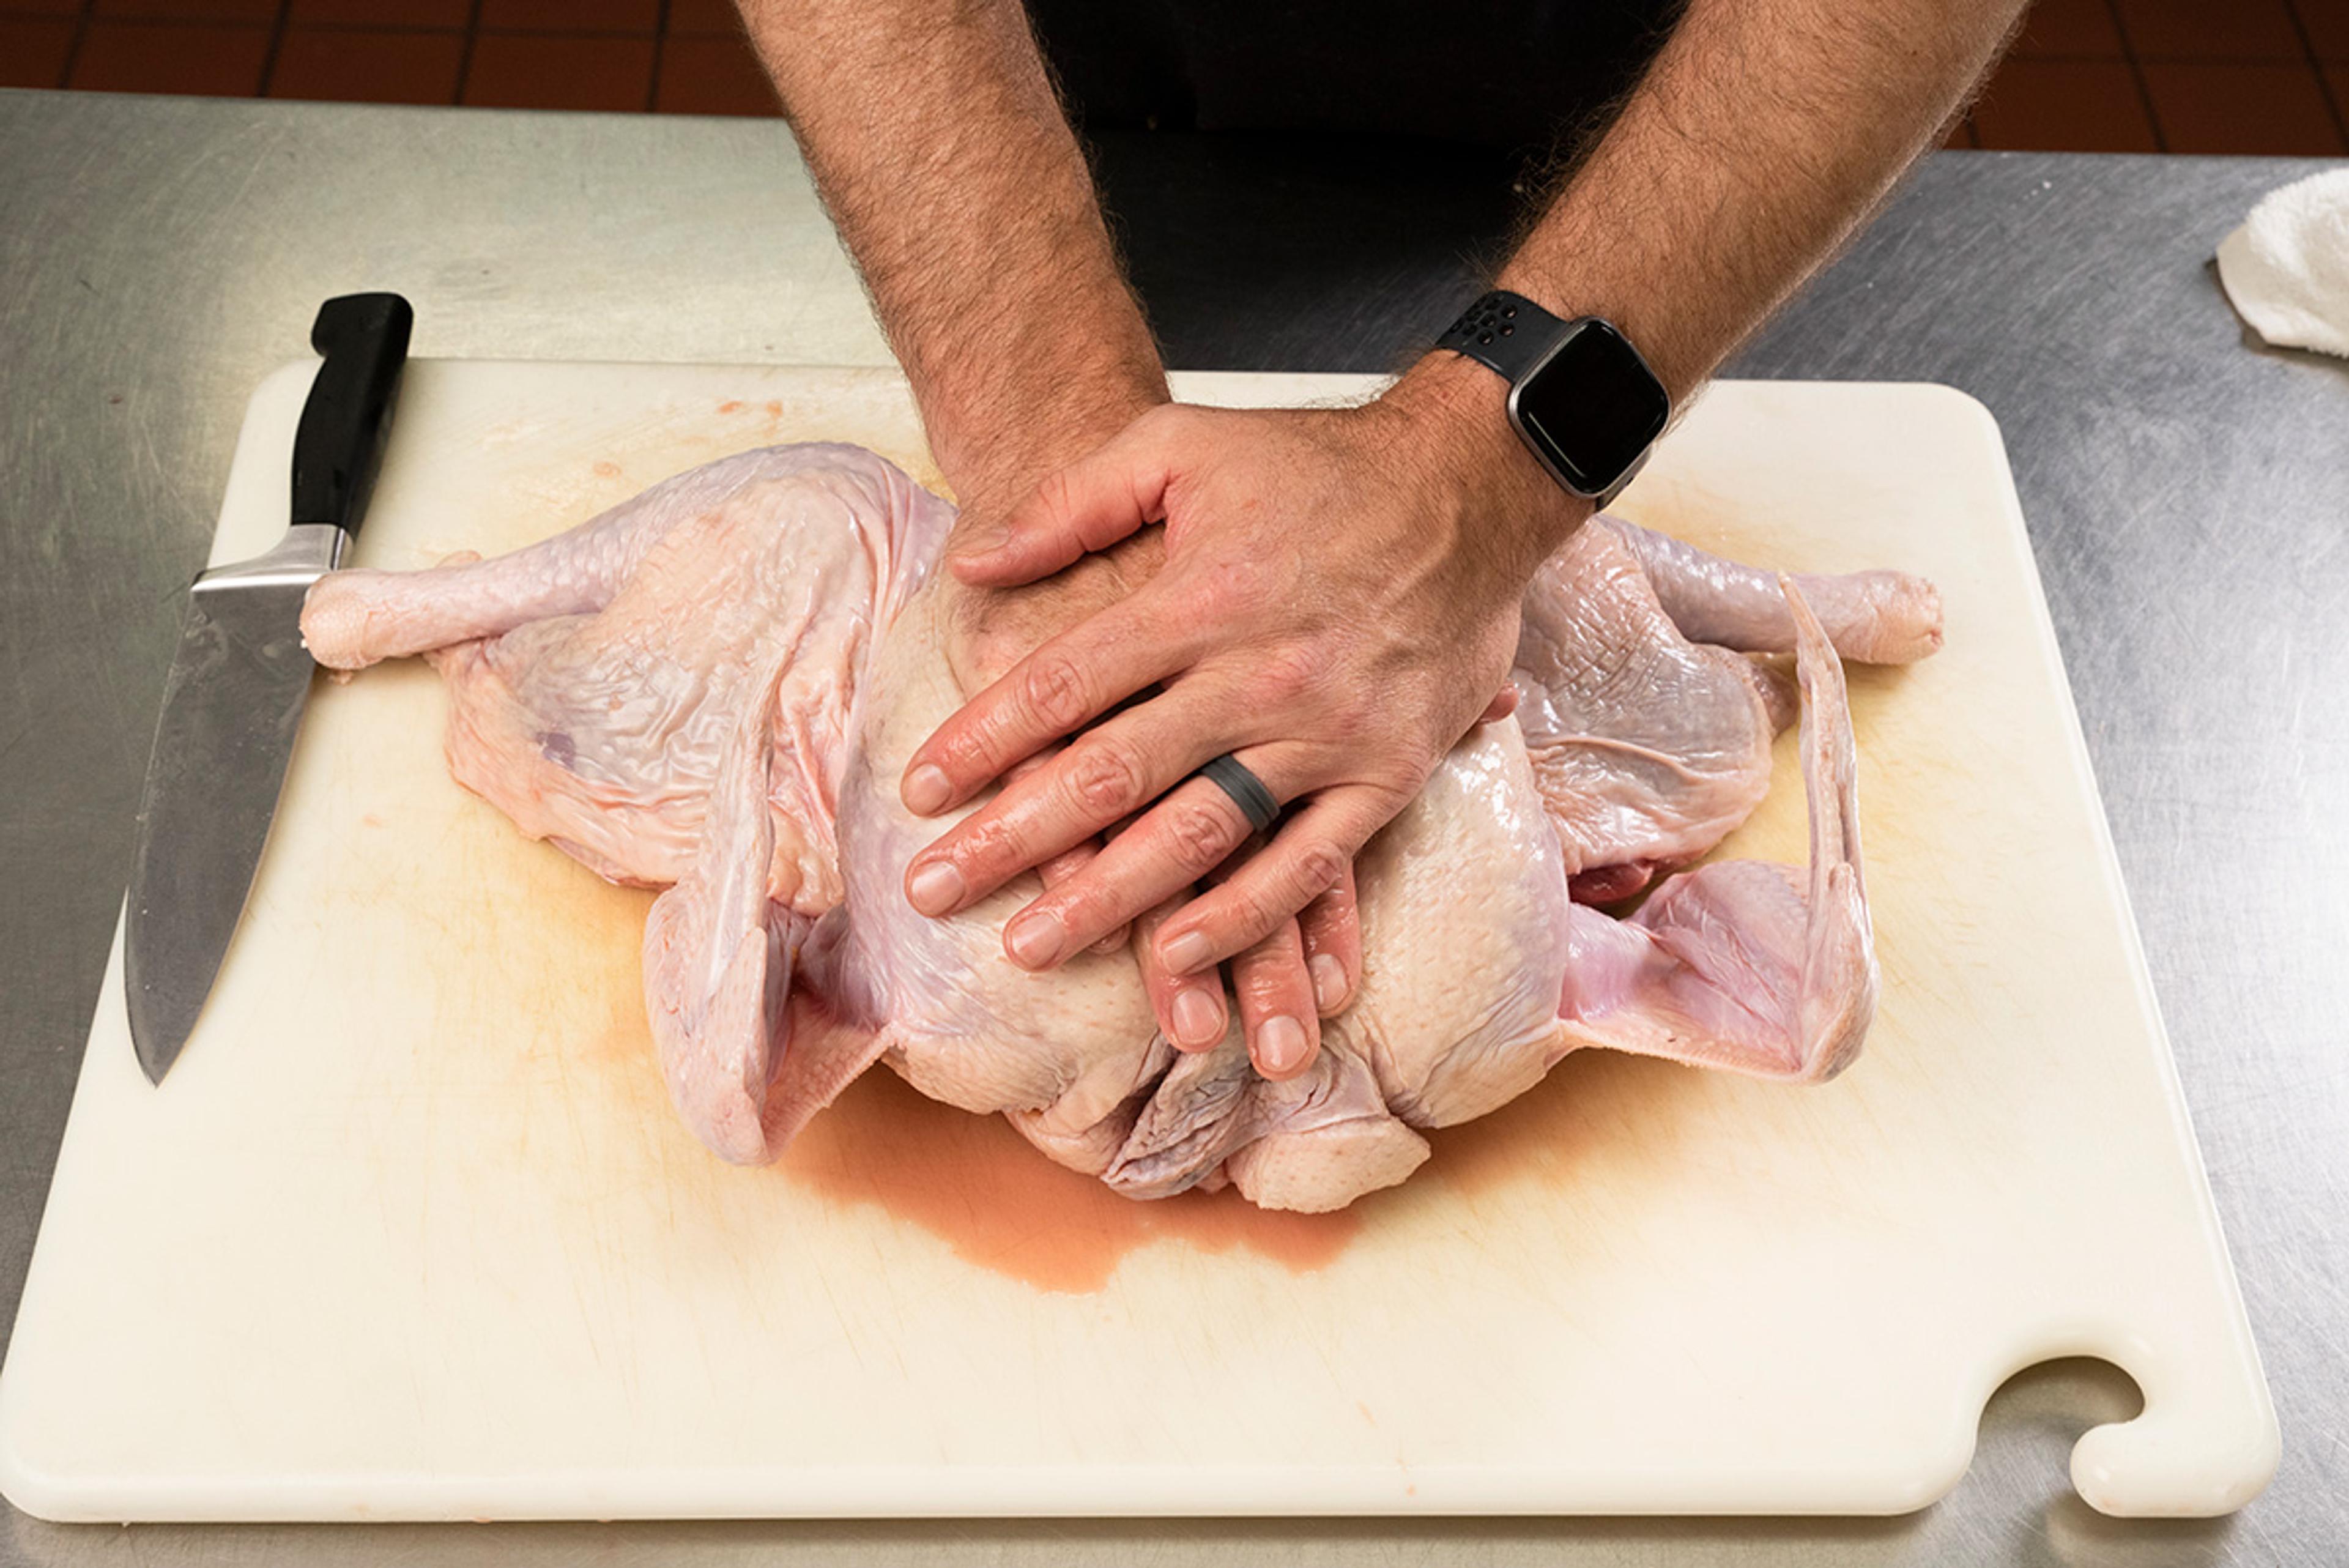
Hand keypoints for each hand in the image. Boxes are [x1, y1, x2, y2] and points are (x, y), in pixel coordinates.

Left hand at [897, 356, 1585, 1078]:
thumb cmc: (1315, 463)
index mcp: (1200, 595)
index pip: (1066, 684)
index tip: (919, 791)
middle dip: (1013, 838)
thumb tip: (975, 564)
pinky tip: (1174, 957)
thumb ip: (1073, 502)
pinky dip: (1242, 918)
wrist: (1471, 483)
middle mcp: (1258, 673)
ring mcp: (1327, 732)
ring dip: (1108, 900)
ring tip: (1027, 947)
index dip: (984, 740)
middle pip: (1113, 772)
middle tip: (933, 890)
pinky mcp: (1387, 774)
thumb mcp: (1182, 443)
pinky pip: (1308, 866)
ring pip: (1199, 834)